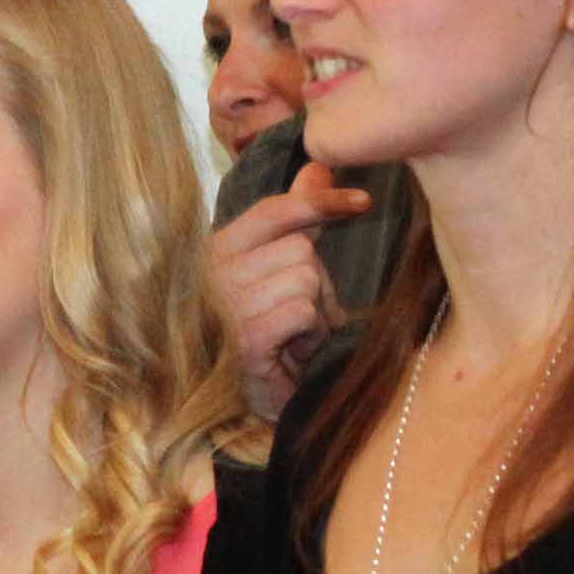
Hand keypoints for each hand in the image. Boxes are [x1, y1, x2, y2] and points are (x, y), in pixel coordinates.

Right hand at [213, 161, 366, 421]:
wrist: (243, 407)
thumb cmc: (265, 334)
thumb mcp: (277, 269)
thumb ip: (293, 216)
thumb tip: (318, 165)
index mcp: (215, 250)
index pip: (275, 210)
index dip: (321, 203)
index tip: (361, 203)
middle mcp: (211, 274)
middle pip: (300, 248)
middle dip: (317, 281)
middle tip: (300, 313)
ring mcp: (224, 307)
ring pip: (304, 279)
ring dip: (315, 311)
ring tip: (294, 335)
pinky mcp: (243, 339)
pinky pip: (301, 311)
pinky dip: (309, 333)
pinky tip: (291, 351)